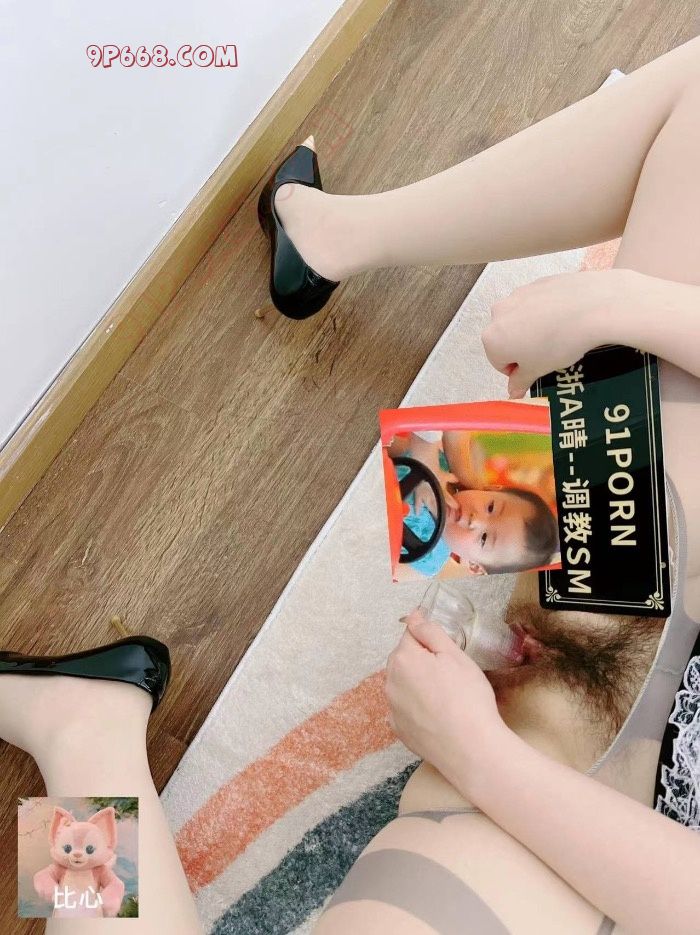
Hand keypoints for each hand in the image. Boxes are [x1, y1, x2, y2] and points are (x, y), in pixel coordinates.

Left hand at [385, 612, 509, 791]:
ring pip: (404, 685)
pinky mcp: (399, 730)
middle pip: (405, 660)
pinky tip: (439, 714)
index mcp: (403, 659)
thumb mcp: (455, 656)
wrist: (471, 750)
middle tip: (452, 672)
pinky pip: (406, 709)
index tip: (444, 644)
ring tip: (447, 695)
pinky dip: (418, 707)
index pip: (411, 634)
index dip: (428, 636)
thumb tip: (414, 616)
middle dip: (423, 660)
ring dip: (419, 684)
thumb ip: (431, 632)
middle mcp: (391, 682)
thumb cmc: (468, 698)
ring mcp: (393, 709)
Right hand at [481, 268, 642, 396]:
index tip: (535, 370)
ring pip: (520, 320)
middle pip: (506, 339)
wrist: (593, 306)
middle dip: (523, 348)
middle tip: (547, 355)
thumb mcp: (539, 369)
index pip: (499, 363)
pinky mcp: (536, 283)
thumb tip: (514, 391)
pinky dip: (545, 313)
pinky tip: (564, 320)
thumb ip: (521, 381)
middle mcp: (498, 313)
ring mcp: (517, 294)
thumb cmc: (561, 341)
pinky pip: (535, 304)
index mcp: (492, 339)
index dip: (518, 371)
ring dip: (533, 330)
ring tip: (558, 336)